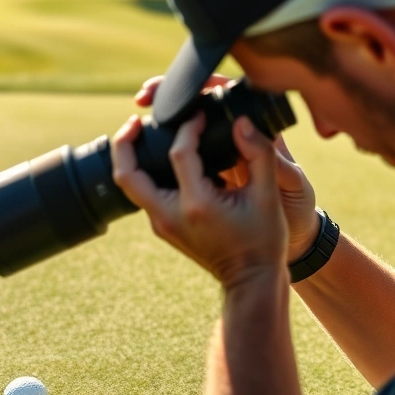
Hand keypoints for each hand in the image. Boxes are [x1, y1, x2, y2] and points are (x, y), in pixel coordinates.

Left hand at [112, 112, 287, 288]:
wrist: (251, 281)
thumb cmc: (263, 240)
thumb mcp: (268, 196)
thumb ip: (259, 154)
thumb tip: (242, 122)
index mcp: (196, 206)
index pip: (178, 154)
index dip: (187, 127)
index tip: (198, 114)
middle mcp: (170, 217)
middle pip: (127, 174)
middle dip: (125, 143)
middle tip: (136, 119)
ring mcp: (162, 225)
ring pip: (131, 185)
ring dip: (132, 157)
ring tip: (145, 133)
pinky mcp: (163, 228)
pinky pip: (145, 194)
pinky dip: (147, 172)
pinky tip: (163, 158)